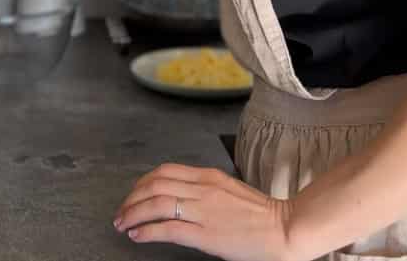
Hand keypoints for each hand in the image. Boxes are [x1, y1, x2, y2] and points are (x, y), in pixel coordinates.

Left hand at [115, 163, 296, 260]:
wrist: (285, 228)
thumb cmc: (261, 214)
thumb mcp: (229, 190)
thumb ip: (205, 190)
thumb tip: (181, 198)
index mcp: (208, 176)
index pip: (164, 172)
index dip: (141, 183)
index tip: (133, 195)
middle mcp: (202, 188)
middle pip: (153, 185)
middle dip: (131, 198)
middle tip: (121, 212)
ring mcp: (203, 210)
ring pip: (155, 203)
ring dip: (133, 214)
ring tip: (123, 224)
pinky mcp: (205, 233)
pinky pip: (167, 228)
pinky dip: (146, 231)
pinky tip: (137, 235)